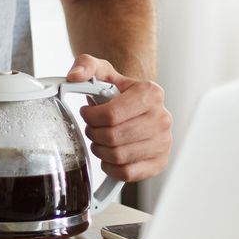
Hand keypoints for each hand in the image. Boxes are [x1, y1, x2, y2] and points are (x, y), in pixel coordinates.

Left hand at [70, 53, 171, 182]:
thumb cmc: (118, 91)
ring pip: (118, 156)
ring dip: (100, 149)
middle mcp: (162, 118)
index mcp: (151, 94)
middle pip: (113, 137)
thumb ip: (85, 66)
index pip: (111, 114)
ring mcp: (164, 142)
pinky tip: (110, 154)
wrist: (136, 106)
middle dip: (94, 133)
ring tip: (100, 139)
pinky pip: (127, 173)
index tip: (87, 113)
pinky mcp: (159, 162)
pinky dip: (111, 166)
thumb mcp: (102, 71)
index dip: (90, 117)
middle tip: (92, 127)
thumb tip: (74, 76)